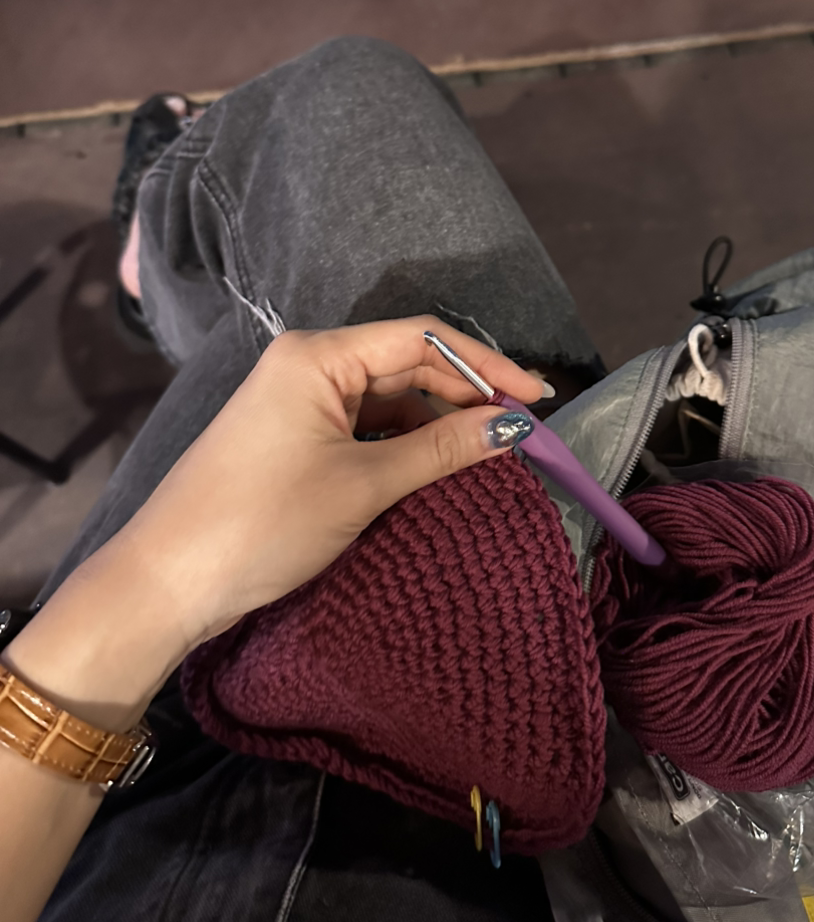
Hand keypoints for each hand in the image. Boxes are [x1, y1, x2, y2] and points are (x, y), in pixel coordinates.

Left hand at [3, 316, 543, 730]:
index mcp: (318, 354)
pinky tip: (439, 466)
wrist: (167, 584)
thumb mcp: (362, 485)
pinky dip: (404, 444)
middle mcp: (308, 363)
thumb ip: (441, 449)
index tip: (538, 398)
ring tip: (490, 454)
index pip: (422, 338)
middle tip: (523, 433)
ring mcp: (298, 401)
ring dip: (437, 422)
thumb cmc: (263, 523)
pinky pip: (365, 426)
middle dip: (466, 395)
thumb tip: (514, 427)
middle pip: (407, 364)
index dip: (487, 365)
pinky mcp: (294, 438)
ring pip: (388, 398)